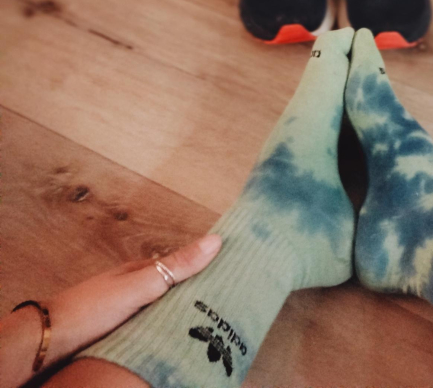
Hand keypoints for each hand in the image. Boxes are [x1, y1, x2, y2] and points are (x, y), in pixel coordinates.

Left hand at [0, 234, 221, 387]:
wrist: (52, 338)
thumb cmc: (96, 306)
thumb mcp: (142, 284)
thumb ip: (177, 265)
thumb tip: (216, 239)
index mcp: (143, 270)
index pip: (183, 264)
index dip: (207, 266)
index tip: (235, 271)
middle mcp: (137, 287)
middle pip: (175, 287)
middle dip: (198, 293)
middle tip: (230, 303)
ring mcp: (128, 309)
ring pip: (164, 308)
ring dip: (183, 313)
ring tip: (211, 324)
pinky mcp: (121, 330)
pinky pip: (153, 326)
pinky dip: (168, 328)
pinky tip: (178, 338)